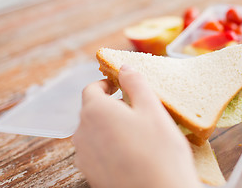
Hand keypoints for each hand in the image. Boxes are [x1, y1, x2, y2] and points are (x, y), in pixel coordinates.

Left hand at [73, 65, 201, 187]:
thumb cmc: (159, 151)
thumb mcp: (152, 109)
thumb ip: (136, 83)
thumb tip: (124, 68)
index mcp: (95, 111)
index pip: (92, 89)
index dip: (107, 84)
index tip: (120, 85)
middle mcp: (82, 132)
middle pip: (92, 110)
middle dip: (111, 105)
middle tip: (137, 110)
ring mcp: (84, 156)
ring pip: (94, 131)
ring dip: (110, 126)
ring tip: (137, 133)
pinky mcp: (90, 173)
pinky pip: (96, 151)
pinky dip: (109, 145)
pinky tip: (131, 152)